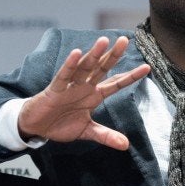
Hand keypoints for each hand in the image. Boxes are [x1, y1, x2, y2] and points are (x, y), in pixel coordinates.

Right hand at [18, 36, 149, 150]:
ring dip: (94, 54)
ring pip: (85, 68)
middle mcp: (85, 86)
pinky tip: (77, 53)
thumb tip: (125, 145)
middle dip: (113, 55)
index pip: (116, 84)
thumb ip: (106, 136)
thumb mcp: (87, 131)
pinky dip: (70, 65)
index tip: (147, 67)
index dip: (131, 76)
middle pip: (102, 68)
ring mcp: (71, 86)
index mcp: (94, 95)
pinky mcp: (55, 89)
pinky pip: (64, 76)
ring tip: (104, 41)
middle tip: (124, 40)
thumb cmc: (61, 124)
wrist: (37, 127)